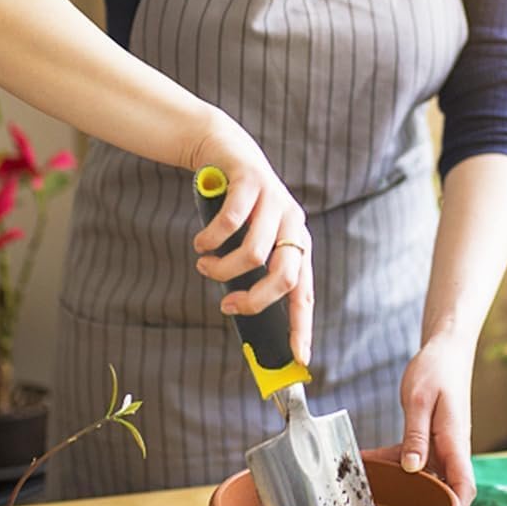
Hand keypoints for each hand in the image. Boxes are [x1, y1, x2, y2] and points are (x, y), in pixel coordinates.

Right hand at [189, 114, 313, 364]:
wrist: (222, 147)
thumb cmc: (233, 205)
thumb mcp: (246, 239)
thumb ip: (250, 271)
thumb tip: (241, 313)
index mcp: (296, 242)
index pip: (305, 293)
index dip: (302, 326)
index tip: (298, 357)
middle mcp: (292, 223)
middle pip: (286, 278)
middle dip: (253, 301)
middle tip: (226, 304)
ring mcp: (275, 200)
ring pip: (254, 255)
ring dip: (222, 268)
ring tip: (204, 264)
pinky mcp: (253, 181)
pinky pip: (231, 224)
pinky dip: (210, 240)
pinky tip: (201, 242)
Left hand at [370, 333, 475, 505]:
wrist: (446, 350)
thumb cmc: (436, 370)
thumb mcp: (419, 400)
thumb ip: (416, 435)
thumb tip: (413, 469)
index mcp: (455, 442)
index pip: (464, 487)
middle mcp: (452, 448)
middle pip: (446, 490)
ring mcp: (443, 445)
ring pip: (426, 476)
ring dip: (402, 484)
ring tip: (369, 489)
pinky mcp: (432, 439)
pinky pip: (414, 458)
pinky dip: (394, 461)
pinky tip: (368, 460)